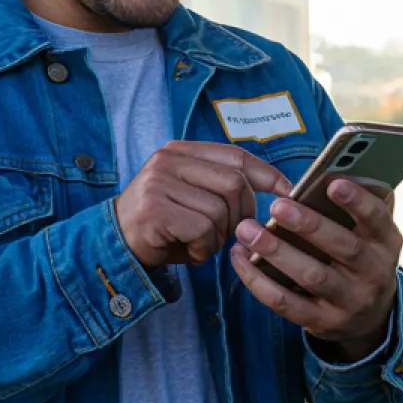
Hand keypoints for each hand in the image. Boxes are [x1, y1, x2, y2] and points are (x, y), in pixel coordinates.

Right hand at [116, 142, 290, 267]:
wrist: (115, 246)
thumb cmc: (163, 224)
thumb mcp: (191, 194)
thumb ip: (221, 185)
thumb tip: (279, 189)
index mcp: (180, 151)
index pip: (236, 155)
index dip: (267, 175)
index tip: (288, 193)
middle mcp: (167, 160)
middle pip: (233, 184)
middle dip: (241, 216)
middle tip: (228, 235)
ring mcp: (158, 183)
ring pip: (219, 211)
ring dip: (218, 238)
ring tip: (200, 244)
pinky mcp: (154, 210)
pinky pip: (202, 230)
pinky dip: (202, 249)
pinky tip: (188, 251)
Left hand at [228, 178, 402, 360]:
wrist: (367, 319)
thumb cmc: (360, 257)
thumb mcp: (370, 234)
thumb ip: (358, 205)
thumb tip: (340, 168)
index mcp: (386, 244)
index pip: (378, 220)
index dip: (358, 202)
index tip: (333, 183)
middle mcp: (373, 275)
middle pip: (344, 249)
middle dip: (309, 226)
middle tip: (277, 205)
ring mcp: (348, 302)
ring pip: (312, 276)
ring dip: (277, 252)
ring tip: (247, 229)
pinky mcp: (321, 322)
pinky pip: (285, 303)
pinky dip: (258, 281)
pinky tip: (239, 257)